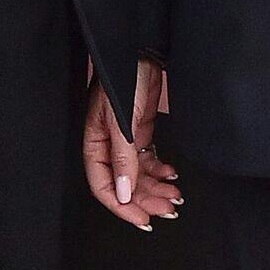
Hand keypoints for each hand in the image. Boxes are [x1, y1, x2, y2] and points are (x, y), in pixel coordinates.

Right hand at [82, 58, 181, 231]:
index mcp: (95, 143)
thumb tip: (123, 194)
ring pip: (139, 175)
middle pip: (125, 184)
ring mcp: (126, 138)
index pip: (103, 186)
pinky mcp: (141, 130)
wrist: (143, 49)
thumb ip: (122, 158)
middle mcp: (109, 144)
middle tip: (167, 210)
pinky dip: (160, 170)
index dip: (122, 207)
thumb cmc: (125, 77)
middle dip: (145, 200)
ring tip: (175, 196)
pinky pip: (149, 159)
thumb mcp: (122, 120)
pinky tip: (171, 174)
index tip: (142, 220)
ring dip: (156, 188)